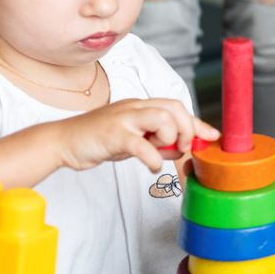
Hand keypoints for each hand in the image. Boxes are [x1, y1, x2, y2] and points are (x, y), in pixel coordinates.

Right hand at [57, 98, 218, 172]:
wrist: (62, 142)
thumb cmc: (100, 140)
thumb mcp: (135, 141)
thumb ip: (159, 143)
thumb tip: (183, 150)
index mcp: (141, 106)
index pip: (176, 107)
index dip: (197, 123)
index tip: (212, 137)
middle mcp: (134, 107)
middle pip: (174, 108)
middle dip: (187, 129)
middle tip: (183, 148)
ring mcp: (123, 119)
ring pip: (161, 118)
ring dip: (170, 138)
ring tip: (163, 153)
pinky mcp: (112, 134)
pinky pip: (140, 144)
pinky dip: (153, 158)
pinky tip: (152, 167)